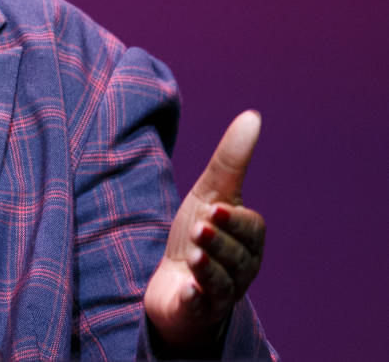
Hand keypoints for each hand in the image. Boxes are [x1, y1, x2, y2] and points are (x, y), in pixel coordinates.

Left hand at [144, 110, 265, 353]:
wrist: (174, 284)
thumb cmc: (198, 233)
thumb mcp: (210, 194)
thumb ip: (231, 160)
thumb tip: (253, 115)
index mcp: (248, 240)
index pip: (250, 229)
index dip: (233, 221)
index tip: (213, 210)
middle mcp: (241, 269)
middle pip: (236, 256)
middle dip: (217, 243)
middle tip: (198, 230)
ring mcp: (221, 293)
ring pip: (220, 281)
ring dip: (206, 267)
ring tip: (191, 255)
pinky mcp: (197, 311)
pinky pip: (200, 307)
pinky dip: (194, 298)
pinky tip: (186, 289)